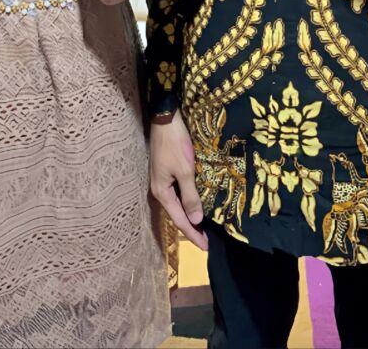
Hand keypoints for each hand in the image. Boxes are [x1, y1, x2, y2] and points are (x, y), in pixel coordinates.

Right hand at [149, 110, 207, 250]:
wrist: (165, 119)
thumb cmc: (175, 144)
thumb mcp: (185, 170)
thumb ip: (190, 195)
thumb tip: (196, 219)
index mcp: (162, 192)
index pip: (179, 220)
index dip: (193, 234)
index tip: (207, 248)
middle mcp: (159, 190)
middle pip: (176, 215)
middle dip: (191, 229)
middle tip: (207, 242)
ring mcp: (162, 181)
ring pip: (176, 205)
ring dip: (189, 218)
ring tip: (203, 229)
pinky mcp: (166, 173)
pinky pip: (177, 195)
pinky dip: (187, 204)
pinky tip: (194, 206)